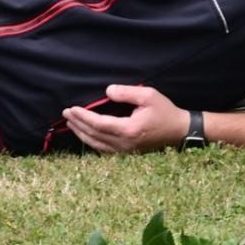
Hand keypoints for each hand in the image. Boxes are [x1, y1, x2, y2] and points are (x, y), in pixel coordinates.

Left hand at [62, 84, 187, 154]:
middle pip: (94, 136)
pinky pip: (103, 149)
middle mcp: (123, 144)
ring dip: (81, 134)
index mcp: (128, 130)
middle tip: (66, 113)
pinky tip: (85, 134)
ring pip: (96, 145)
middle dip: (78, 124)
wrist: (178, 131)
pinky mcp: (126, 153)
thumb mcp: (149, 95)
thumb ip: (127, 92)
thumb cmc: (164, 111)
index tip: (72, 108)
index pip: (98, 124)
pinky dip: (91, 141)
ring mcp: (124, 151)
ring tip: (71, 123)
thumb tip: (108, 91)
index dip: (83, 117)